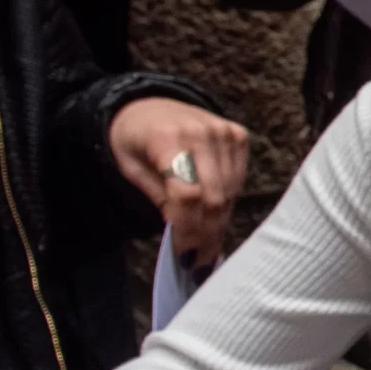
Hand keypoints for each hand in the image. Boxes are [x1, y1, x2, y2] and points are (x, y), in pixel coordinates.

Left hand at [107, 97, 249, 266]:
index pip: (187, 193)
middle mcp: (201, 131)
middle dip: (207, 235)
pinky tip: (213, 215)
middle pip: (213, 197)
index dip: (189, 229)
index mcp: (166, 137)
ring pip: (229, 194)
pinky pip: (238, 182)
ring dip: (218, 224)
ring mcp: (224, 132)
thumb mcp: (132, 170)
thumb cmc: (135, 141)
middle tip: (200, 264)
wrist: (148, 105)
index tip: (186, 257)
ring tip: (206, 246)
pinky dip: (227, 203)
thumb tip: (186, 235)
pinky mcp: (238, 136)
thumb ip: (160, 198)